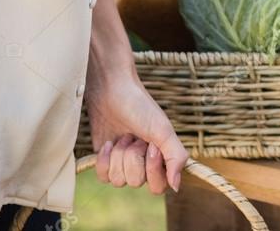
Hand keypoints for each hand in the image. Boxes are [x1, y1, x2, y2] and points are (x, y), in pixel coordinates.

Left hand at [87, 70, 188, 193]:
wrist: (112, 92)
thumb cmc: (141, 107)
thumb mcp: (164, 130)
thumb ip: (176, 157)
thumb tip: (177, 186)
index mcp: (162, 159)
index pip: (158, 186)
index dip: (153, 169)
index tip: (151, 145)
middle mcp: (144, 164)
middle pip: (137, 182)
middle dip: (133, 157)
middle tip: (135, 137)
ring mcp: (123, 164)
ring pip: (118, 180)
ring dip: (119, 155)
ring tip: (123, 136)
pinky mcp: (106, 161)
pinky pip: (103, 177)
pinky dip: (105, 159)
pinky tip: (109, 143)